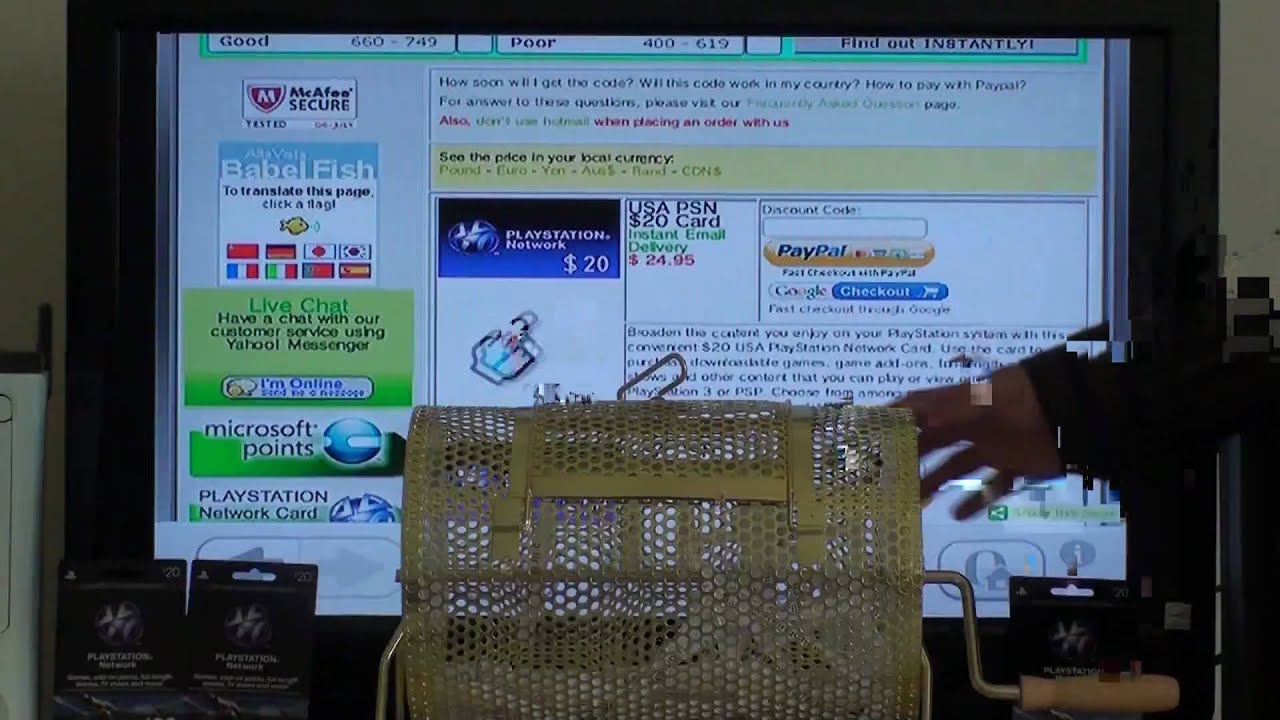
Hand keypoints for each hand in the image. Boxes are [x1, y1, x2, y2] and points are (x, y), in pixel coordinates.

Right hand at [892, 362, 1063, 519]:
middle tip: (883, 479)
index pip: (917, 409)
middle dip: (908, 458)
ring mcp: (992, 445)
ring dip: (936, 482)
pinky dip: (975, 500)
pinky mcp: (1013, 464)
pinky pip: (990, 485)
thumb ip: (944, 412)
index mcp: (958, 404)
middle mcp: (970, 424)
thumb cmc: (1020, 401)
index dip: (893, 420)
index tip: (867, 436)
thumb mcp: (980, 402)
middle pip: (932, 442)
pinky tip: (957, 514)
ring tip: (914, 503)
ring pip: (957, 466)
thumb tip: (904, 420)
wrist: (1071, 412)